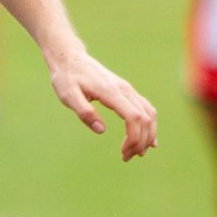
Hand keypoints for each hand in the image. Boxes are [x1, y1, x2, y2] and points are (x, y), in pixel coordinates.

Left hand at [46, 45, 158, 161]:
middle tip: (126, 158)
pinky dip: (150, 125)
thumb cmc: (67, 77)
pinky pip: (145, 108)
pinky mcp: (126, 91)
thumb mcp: (68, 95)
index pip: (133, 117)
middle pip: (145, 118)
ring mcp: (127, 89)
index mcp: (110, 91)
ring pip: (149, 113)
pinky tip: (148, 139)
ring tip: (136, 153)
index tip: (123, 153)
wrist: (70, 58)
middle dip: (140, 141)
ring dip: (147, 135)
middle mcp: (124, 89)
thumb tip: (101, 129)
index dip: (133, 138)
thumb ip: (84, 111)